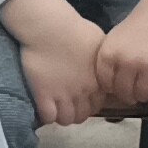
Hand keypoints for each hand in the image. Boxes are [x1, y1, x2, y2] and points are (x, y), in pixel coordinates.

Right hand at [1, 0, 105, 128]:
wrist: (49, 27)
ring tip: (55, 107)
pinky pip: (48, 117)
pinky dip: (46, 116)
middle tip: (67, 104)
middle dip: (76, 112)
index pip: (98, 104)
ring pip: (66, 119)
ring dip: (62, 115)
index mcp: (98, 80)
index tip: (81, 99)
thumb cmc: (74, 28)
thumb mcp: (99, 43)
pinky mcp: (44, 95)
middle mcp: (83, 91)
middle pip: (83, 115)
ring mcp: (63, 95)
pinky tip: (44, 107)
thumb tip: (103, 65)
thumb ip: (102, 60)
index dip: (89, 104)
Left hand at [95, 0, 147, 118]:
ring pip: (142, 96)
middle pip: (123, 93)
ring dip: (144, 98)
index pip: (105, 84)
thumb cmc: (142, 22)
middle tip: (135, 94)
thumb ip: (110, 59)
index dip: (112, 89)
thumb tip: (108, 88)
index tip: (118, 90)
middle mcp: (126, 62)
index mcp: (109, 53)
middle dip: (129, 96)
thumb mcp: (116, 38)